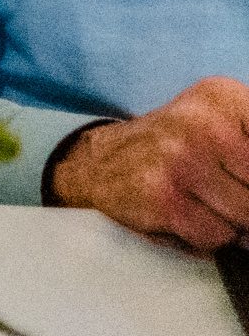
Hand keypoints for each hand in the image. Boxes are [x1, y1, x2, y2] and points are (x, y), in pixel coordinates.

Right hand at [46, 77, 248, 250]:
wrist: (101, 160)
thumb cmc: (182, 146)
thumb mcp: (227, 122)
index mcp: (226, 98)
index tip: (242, 178)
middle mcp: (203, 124)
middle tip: (229, 192)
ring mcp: (179, 161)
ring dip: (236, 223)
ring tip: (211, 204)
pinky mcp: (162, 197)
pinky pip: (218, 236)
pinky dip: (210, 236)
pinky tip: (190, 215)